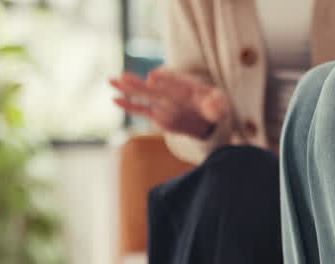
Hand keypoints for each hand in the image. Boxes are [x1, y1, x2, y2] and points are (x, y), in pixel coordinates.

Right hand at [110, 68, 228, 138]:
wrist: (206, 116)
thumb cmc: (215, 107)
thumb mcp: (220, 107)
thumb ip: (217, 107)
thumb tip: (213, 106)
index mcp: (188, 87)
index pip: (175, 81)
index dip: (164, 79)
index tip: (153, 76)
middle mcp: (173, 92)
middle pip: (155, 87)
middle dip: (140, 83)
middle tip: (124, 76)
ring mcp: (163, 102)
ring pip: (144, 95)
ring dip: (130, 89)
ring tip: (113, 80)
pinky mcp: (158, 114)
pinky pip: (142, 110)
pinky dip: (129, 106)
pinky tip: (115, 99)